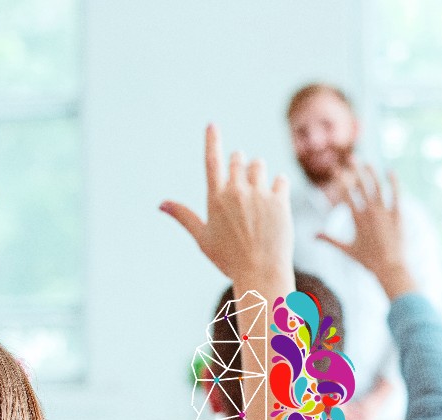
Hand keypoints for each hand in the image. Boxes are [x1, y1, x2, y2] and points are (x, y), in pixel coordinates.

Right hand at [160, 124, 292, 284]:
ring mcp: (259, 194)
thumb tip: (161, 204)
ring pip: (259, 164)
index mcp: (215, 198)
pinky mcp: (279, 200)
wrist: (261, 273)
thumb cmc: (229, 259)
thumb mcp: (203, 238)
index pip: (212, 160)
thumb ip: (184, 216)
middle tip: (244, 186)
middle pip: (238, 159)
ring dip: (258, 172)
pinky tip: (276, 200)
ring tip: (259, 194)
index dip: (212, 140)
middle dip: (240, 165)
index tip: (212, 124)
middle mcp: (236, 191)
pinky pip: (280, 179)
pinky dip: (278, 185)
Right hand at [317, 165, 415, 298]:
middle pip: (361, 186)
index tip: (335, 169)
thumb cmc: (367, 261)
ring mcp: (385, 212)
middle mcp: (370, 212)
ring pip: (378, 187)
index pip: (346, 194)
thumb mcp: (347, 250)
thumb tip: (313, 235)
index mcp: (357, 219)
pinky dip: (393, 182)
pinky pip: (396, 194)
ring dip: (371, 173)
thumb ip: (329, 240)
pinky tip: (390, 171)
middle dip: (355, 170)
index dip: (340, 180)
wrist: (390, 267)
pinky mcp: (398, 215)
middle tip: (350, 157)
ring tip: (367, 162)